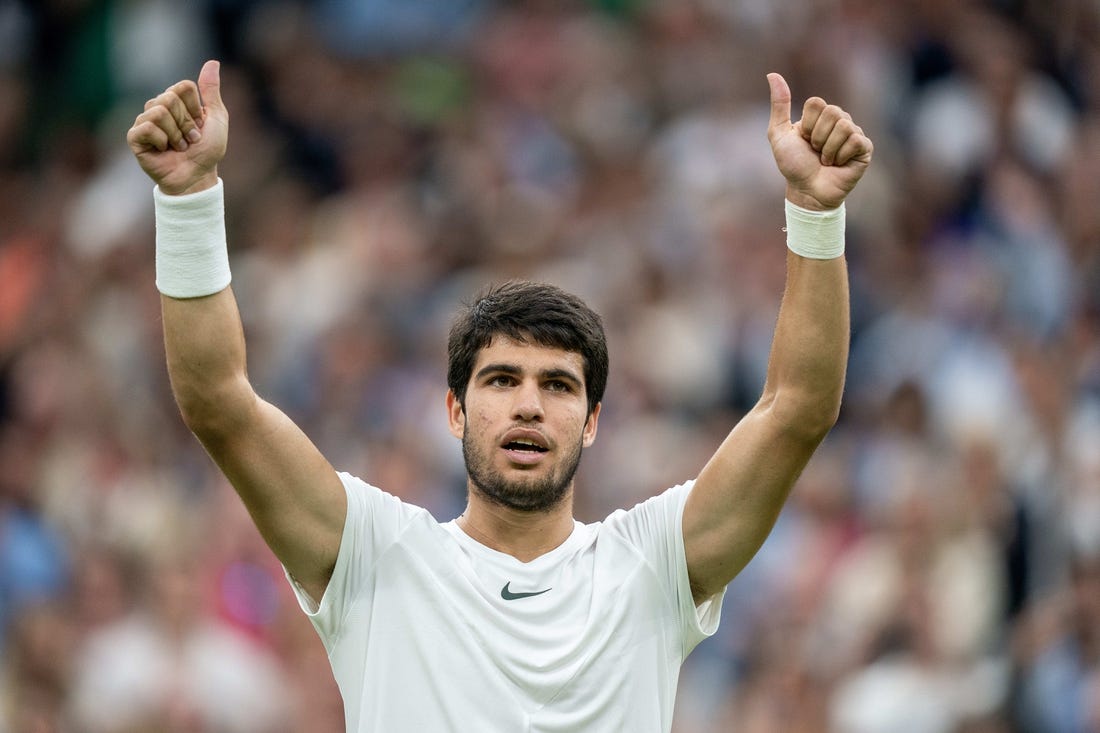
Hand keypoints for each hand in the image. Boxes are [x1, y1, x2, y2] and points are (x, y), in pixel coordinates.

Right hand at [127, 60, 227, 195]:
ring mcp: (144, 121)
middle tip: (189, 139)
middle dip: (186, 123)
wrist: (197, 177)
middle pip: (170, 98)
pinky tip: (164, 150)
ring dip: (176, 134)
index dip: (196, 108)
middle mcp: (158, 107)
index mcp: (176, 101)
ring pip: (159, 111)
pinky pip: (147, 126)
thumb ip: (211, 91)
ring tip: (178, 146)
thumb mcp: (217, 118)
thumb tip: (213, 62)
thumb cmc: (207, 151)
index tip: (200, 125)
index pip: (183, 87)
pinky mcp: (135, 137)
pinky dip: (163, 141)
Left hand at [766, 73, 871, 210]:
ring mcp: (854, 133)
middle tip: (815, 152)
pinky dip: (841, 155)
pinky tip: (839, 164)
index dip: (807, 124)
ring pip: (844, 126)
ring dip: (828, 149)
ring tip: (826, 160)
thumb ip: (779, 104)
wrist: (807, 191)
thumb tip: (772, 74)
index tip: (804, 140)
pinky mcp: (865, 148)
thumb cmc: (793, 165)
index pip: (817, 103)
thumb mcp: (778, 134)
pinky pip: (856, 140)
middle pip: (832, 112)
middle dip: (817, 137)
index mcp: (821, 115)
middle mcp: (840, 120)